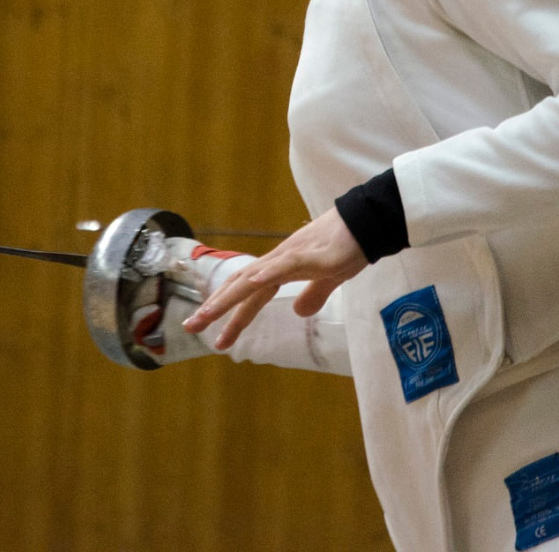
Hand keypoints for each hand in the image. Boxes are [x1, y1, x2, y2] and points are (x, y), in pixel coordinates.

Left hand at [181, 208, 368, 350]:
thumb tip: (300, 312)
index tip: (214, 336)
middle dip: (216, 308)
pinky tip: (252, 284)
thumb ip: (314, 294)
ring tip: (208, 313)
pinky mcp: (309, 254)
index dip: (231, 314)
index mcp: (281, 269)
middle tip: (191, 326)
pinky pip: (284, 265)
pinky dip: (267, 274)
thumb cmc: (349, 247)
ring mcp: (291, 256)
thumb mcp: (329, 279)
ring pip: (253, 278)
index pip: (249, 295)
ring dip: (229, 296)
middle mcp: (278, 261)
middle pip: (241, 287)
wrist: (367, 222)